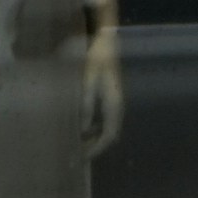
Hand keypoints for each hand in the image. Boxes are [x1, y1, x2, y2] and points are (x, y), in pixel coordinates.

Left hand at [81, 17, 126, 154]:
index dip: (97, 148)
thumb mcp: (88, 79)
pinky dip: (96, 127)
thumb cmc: (96, 57)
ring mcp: (116, 99)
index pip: (109, 134)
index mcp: (114, 102)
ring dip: (97, 137)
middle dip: (97, 146)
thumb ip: (86, 104)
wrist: (107, 39)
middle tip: (79, 155)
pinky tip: (84, 127)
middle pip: (112, 133)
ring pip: (110, 126)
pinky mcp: (111, 95)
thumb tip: (83, 130)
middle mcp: (118, 104)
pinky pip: (107, 118)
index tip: (83, 158)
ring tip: (79, 144)